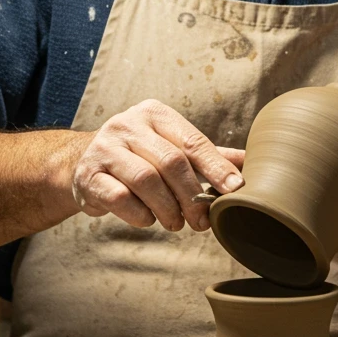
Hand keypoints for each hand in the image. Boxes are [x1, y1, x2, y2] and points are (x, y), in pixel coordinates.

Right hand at [70, 99, 244, 232]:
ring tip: (175, 223)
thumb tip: (254, 163)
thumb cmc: (139, 156)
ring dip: (167, 208)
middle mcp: (128, 124)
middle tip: (202, 221)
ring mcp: (104, 147)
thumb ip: (209, 155)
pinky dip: (139, 214)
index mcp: (155, 113)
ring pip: (145, 179)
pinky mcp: (88, 174)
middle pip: (171, 161)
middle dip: (192, 195)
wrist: (83, 163)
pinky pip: (119, 197)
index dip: (216, 167)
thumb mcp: (171, 146)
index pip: (192, 141)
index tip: (236, 190)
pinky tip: (147, 219)